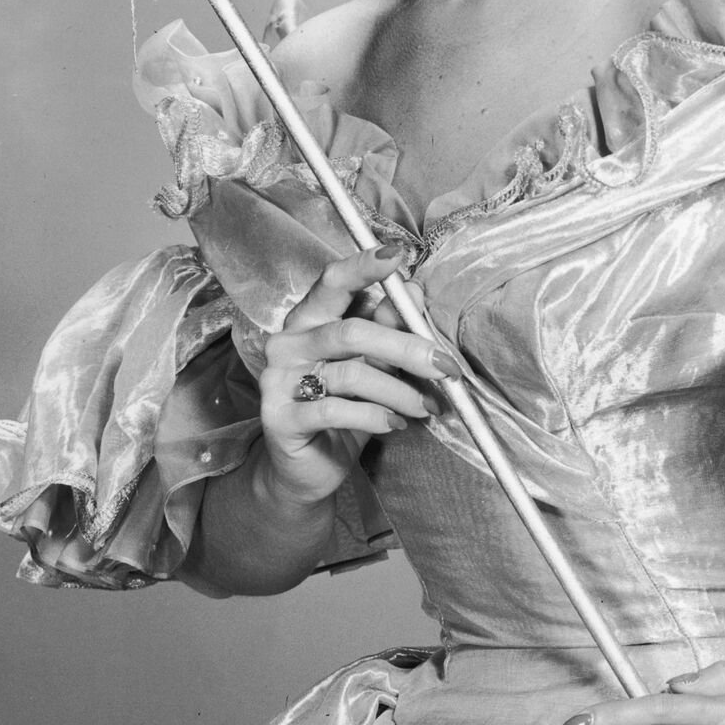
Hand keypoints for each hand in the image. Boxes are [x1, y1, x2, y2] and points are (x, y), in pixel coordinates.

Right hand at [257, 243, 457, 510]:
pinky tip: (396, 425)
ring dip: (400, 391)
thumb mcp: (373, 365)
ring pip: (350, 374)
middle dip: (407, 347)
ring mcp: (278, 379)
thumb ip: (388, 329)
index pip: (333, 282)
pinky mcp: (279, 418)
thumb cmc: (343, 407)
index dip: (364, 267)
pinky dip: (374, 417)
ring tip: (428, 406)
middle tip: (446, 367)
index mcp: (310, 318)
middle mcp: (289, 341)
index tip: (399, 256)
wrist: (306, 467)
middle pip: (352, 331)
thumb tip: (414, 292)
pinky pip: (335, 411)